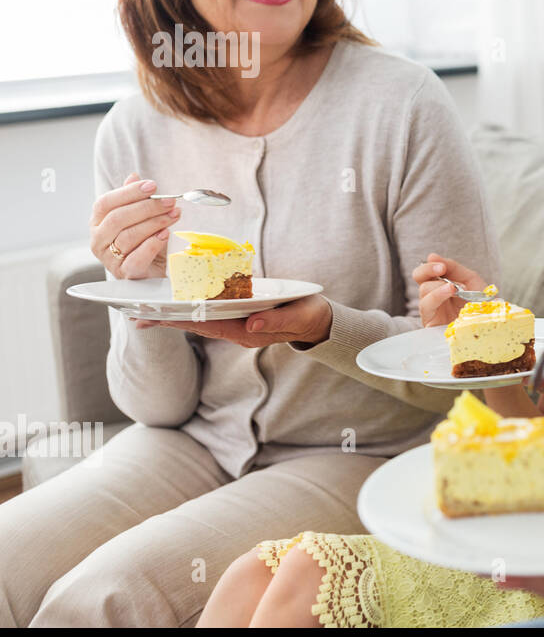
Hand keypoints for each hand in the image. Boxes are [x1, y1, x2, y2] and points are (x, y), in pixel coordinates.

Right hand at [90, 173, 182, 278]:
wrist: (153, 270)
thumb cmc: (144, 241)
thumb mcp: (140, 218)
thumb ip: (134, 199)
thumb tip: (134, 177)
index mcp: (98, 222)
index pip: (105, 203)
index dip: (129, 192)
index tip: (152, 186)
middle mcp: (98, 240)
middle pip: (117, 219)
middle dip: (146, 207)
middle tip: (169, 201)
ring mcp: (109, 259)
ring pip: (128, 236)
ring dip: (155, 223)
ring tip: (174, 215)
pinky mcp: (125, 273)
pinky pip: (136, 258)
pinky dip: (152, 244)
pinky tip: (165, 234)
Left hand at [137, 294, 332, 347]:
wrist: (317, 322)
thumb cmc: (308, 317)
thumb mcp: (299, 318)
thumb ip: (277, 322)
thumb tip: (250, 324)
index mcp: (247, 332)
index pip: (205, 325)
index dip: (177, 320)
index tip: (153, 317)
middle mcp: (237, 331)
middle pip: (195, 324)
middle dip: (166, 319)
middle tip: (134, 315)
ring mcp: (237, 325)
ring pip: (199, 320)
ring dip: (173, 315)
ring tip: (146, 311)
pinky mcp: (240, 317)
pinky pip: (210, 314)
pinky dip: (189, 309)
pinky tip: (175, 304)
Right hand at [412, 252, 488, 326]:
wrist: (489, 326)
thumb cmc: (481, 305)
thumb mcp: (472, 281)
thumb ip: (455, 268)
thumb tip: (432, 256)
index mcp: (442, 284)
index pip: (429, 270)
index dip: (431, 264)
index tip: (440, 263)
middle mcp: (434, 295)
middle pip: (418, 277)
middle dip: (427, 269)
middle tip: (440, 268)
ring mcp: (432, 309)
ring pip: (423, 290)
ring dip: (438, 284)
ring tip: (453, 287)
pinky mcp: (430, 322)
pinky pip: (426, 306)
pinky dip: (437, 295)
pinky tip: (450, 291)